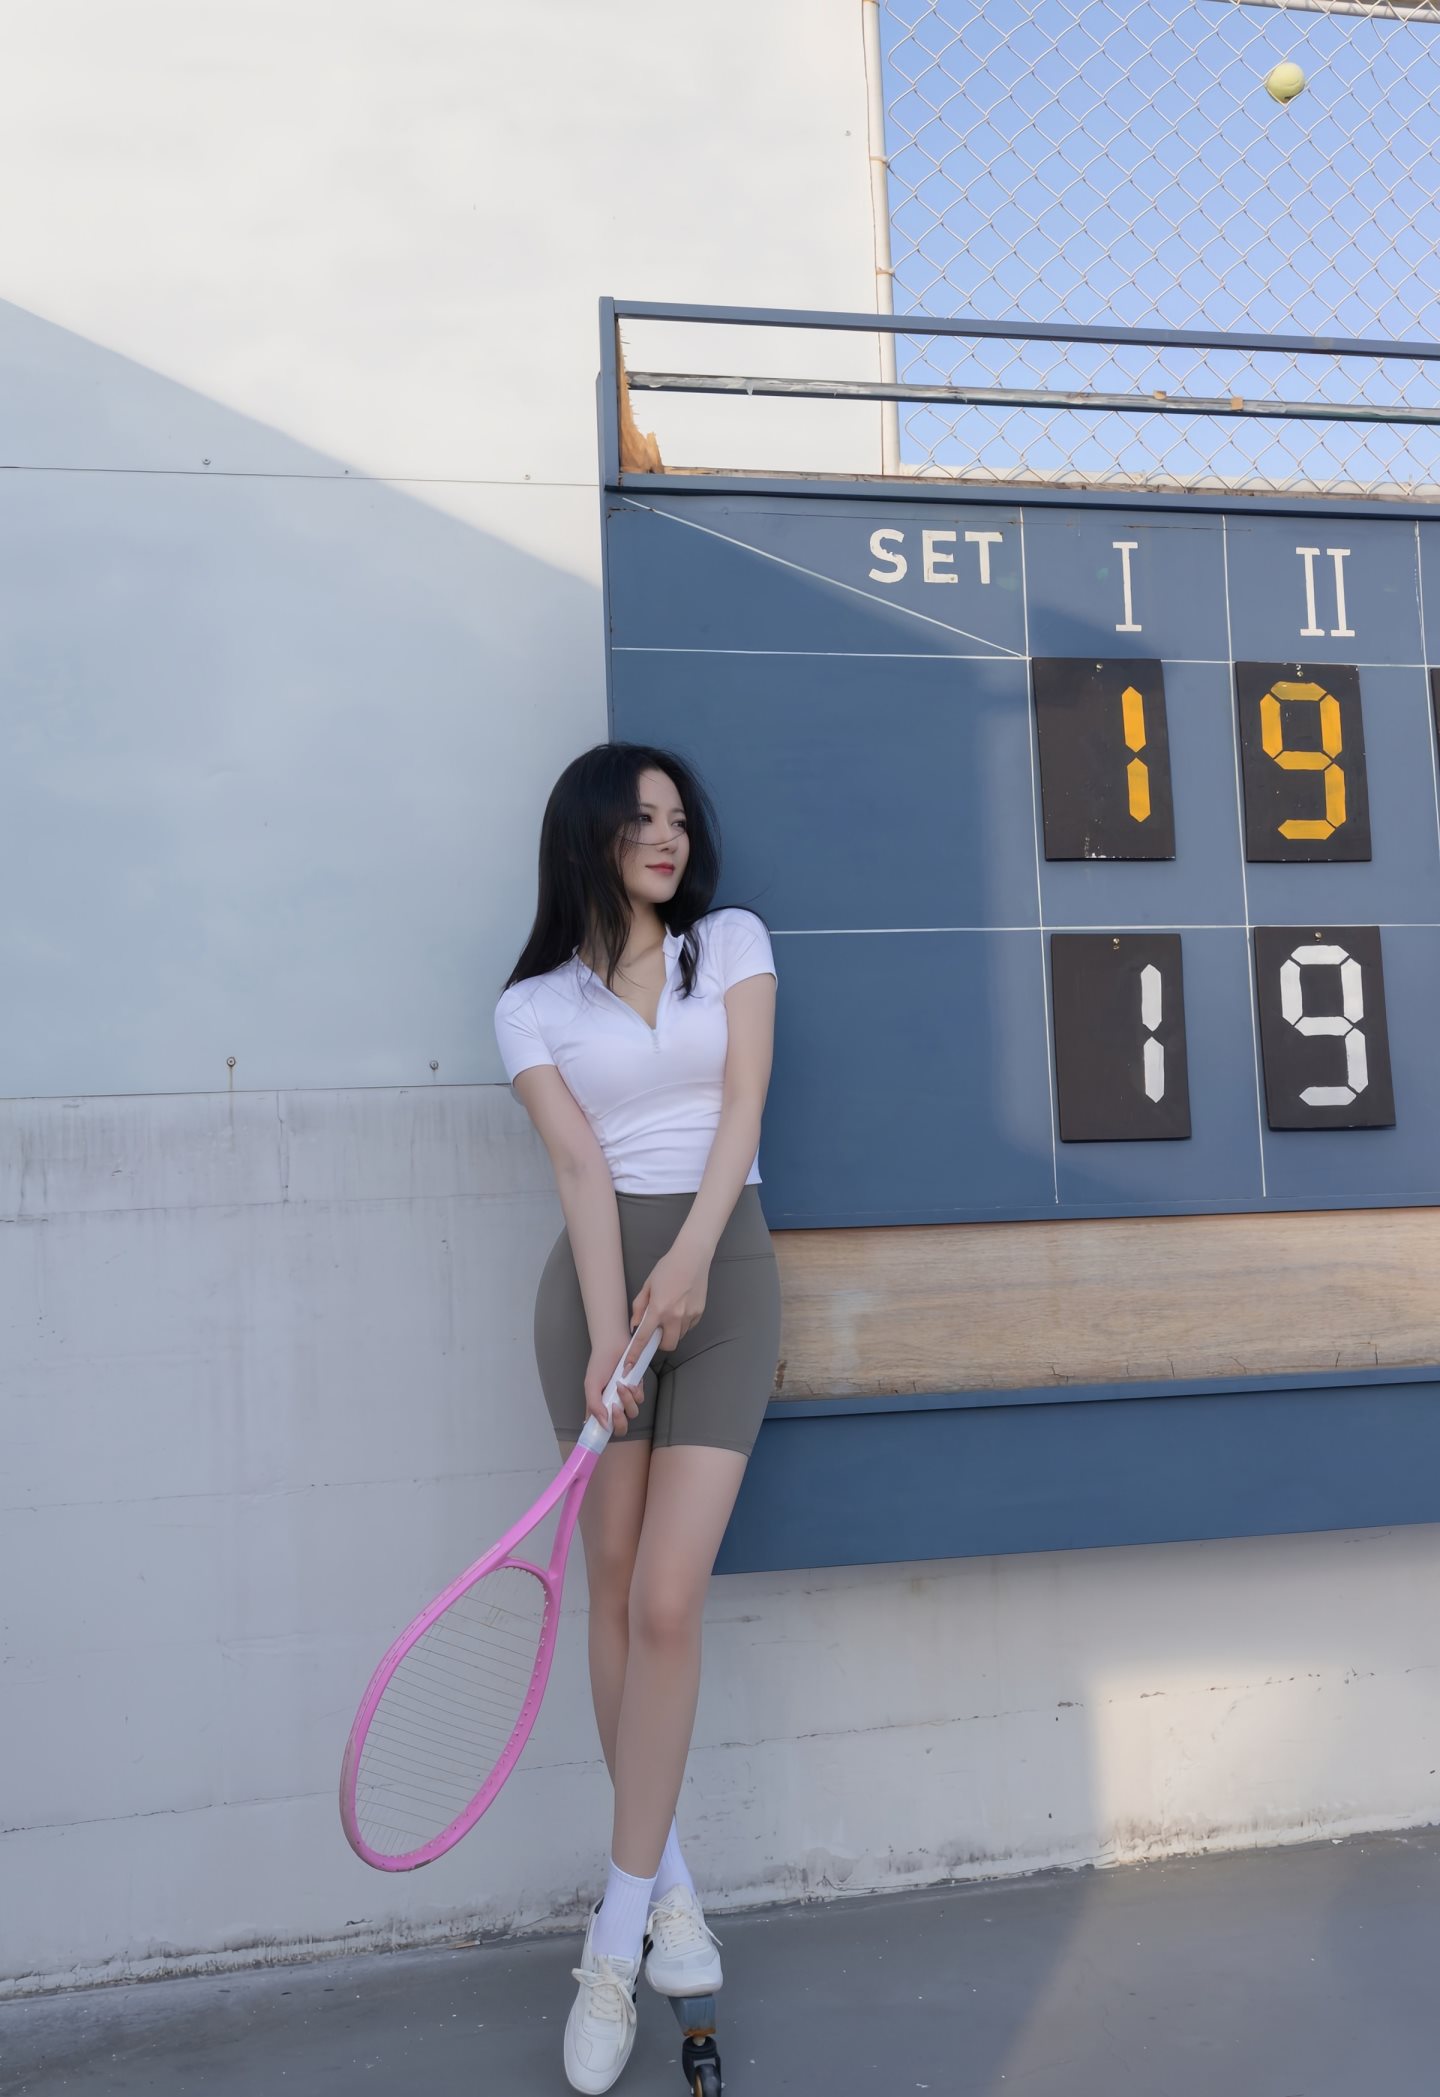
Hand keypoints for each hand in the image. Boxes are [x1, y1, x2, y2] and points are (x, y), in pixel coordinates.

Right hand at [585, 1331, 644, 1436]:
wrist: (614, 1345)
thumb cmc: (599, 1364)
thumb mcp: (591, 1384)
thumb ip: (594, 1405)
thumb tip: (603, 1425)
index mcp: (599, 1408)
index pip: (601, 1430)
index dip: (603, 1435)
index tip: (603, 1434)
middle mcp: (612, 1406)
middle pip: (621, 1428)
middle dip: (620, 1421)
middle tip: (616, 1408)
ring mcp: (625, 1399)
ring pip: (632, 1413)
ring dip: (627, 1400)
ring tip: (620, 1385)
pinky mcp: (636, 1389)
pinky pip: (640, 1398)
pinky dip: (635, 1391)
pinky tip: (628, 1380)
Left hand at [628, 1244, 710, 1358]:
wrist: (692, 1257)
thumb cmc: (668, 1267)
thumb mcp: (647, 1285)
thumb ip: (639, 1307)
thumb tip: (636, 1325)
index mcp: (658, 1309)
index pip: (644, 1338)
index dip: (635, 1354)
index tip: (629, 1366)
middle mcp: (675, 1316)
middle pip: (668, 1345)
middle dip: (661, 1343)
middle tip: (657, 1330)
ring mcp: (690, 1316)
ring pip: (679, 1335)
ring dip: (672, 1331)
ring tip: (671, 1311)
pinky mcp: (700, 1313)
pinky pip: (689, 1326)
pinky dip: (683, 1323)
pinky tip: (681, 1306)